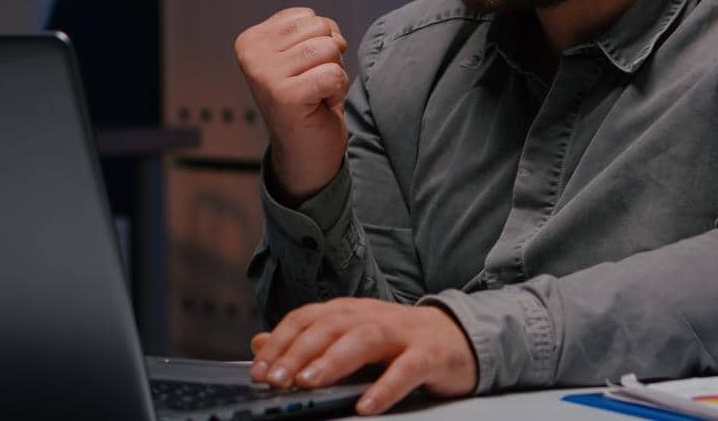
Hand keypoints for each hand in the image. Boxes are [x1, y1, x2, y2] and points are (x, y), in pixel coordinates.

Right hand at [234, 7, 348, 202]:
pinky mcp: (286, 96)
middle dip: (329, 56)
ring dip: (333, 74)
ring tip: (315, 93)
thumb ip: (312, 30)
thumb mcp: (301, 54)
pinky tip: (320, 104)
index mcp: (251, 40)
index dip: (319, 41)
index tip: (303, 69)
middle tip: (312, 83)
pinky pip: (334, 74)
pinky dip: (337, 91)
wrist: (304, 153)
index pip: (307, 16)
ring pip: (329, 48)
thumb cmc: (307, 102)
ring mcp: (265, 75)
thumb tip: (334, 35)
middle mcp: (252, 55)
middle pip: (320, 29)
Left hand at [249, 298, 476, 414]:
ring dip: (334, 360)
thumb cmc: (397, 342)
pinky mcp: (430, 354)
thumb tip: (258, 343)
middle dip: (299, 352)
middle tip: (276, 380)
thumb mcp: (347, 337)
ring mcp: (403, 333)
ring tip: (310, 383)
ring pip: (364, 339)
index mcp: (349, 311)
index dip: (281, 341)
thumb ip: (305, 342)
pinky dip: (385, 387)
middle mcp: (372, 316)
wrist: (458, 337)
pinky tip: (366, 406)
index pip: (307, 318)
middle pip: (331, 326)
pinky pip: (407, 369)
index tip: (259, 370)